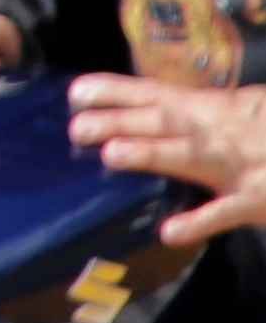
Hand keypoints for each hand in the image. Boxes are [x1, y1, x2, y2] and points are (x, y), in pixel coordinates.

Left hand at [77, 73, 265, 241]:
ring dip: (152, 154)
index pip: (156, 93)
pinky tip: (170, 232)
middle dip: (121, 121)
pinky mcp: (256, 200)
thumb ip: (196, 110)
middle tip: (76, 128)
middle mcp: (220, 132)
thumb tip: (144, 109)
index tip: (74, 93)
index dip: (116, 90)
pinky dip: (200, 221)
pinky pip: (225, 212)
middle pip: (164, 121)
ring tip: (112, 155)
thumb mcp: (239, 110)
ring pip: (190, 157)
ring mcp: (239, 167)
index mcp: (212, 109)